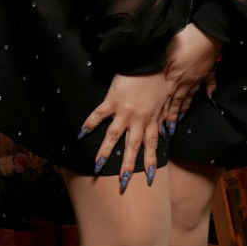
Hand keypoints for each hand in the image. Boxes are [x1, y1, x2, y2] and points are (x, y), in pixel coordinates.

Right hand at [78, 72, 167, 187]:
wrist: (146, 62)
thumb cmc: (157, 79)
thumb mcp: (165, 100)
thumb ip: (163, 117)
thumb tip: (166, 132)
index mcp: (150, 120)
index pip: (151, 145)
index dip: (150, 162)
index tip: (150, 177)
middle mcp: (137, 120)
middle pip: (132, 147)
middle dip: (128, 166)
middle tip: (123, 183)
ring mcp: (123, 112)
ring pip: (113, 136)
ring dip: (106, 152)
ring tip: (98, 166)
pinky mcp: (111, 101)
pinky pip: (98, 115)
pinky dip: (89, 124)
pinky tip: (80, 135)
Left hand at [164, 24, 221, 126]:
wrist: (207, 34)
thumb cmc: (185, 41)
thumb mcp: (166, 53)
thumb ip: (158, 68)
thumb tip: (150, 79)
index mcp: (174, 78)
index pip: (166, 99)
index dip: (162, 112)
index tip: (160, 124)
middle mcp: (186, 81)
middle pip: (178, 101)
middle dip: (173, 115)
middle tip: (170, 127)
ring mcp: (199, 77)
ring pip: (191, 95)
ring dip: (186, 107)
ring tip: (183, 117)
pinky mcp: (209, 71)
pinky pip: (210, 83)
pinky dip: (210, 91)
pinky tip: (211, 97)